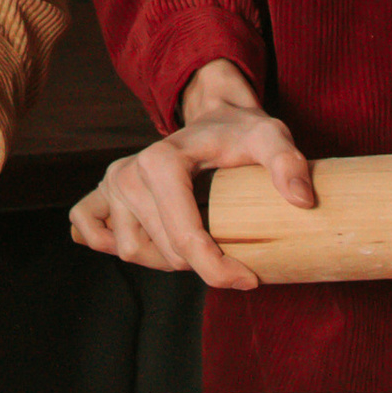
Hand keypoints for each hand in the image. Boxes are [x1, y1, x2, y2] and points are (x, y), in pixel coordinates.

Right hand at [67, 61, 312, 289]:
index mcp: (162, 162)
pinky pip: (89, 230)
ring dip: (167, 260)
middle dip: (200, 265)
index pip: (187, 241)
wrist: (212, 114)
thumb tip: (302, 200)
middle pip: (164, 254)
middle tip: (231, 253)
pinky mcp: (102, 191)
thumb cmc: (240, 131)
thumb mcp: (270, 138)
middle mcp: (128, 172)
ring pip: (133, 253)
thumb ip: (288, 162)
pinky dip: (109, 244)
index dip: (221, 271)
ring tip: (197, 241)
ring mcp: (111, 182)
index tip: (251, 278)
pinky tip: (145, 240)